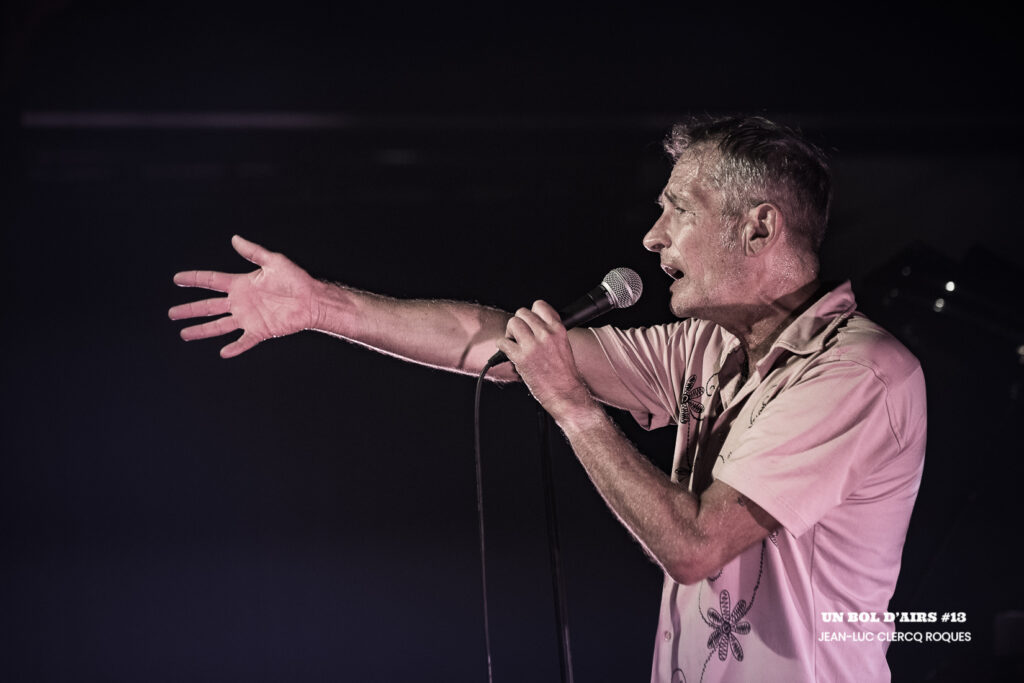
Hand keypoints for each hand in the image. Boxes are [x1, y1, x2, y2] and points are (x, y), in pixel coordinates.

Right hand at [169, 235, 320, 357]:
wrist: (312, 300)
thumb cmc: (296, 280)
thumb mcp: (274, 261)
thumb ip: (253, 252)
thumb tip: (234, 238)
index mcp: (242, 284)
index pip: (212, 282)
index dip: (195, 279)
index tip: (177, 279)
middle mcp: (241, 302)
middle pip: (209, 307)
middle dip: (190, 310)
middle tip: (172, 314)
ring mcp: (249, 318)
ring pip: (219, 326)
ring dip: (202, 330)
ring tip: (184, 334)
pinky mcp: (260, 331)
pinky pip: (244, 341)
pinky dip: (234, 348)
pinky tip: (223, 352)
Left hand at [495, 300, 595, 420]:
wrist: (564, 393)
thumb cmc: (564, 373)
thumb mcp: (563, 344)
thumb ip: (550, 331)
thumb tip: (533, 323)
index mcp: (558, 329)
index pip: (539, 305)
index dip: (532, 313)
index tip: (530, 323)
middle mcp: (545, 334)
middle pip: (522, 313)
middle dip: (519, 324)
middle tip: (520, 336)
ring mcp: (533, 345)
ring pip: (512, 323)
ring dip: (510, 333)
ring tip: (515, 344)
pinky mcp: (521, 358)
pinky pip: (503, 342)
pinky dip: (502, 347)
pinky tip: (509, 353)